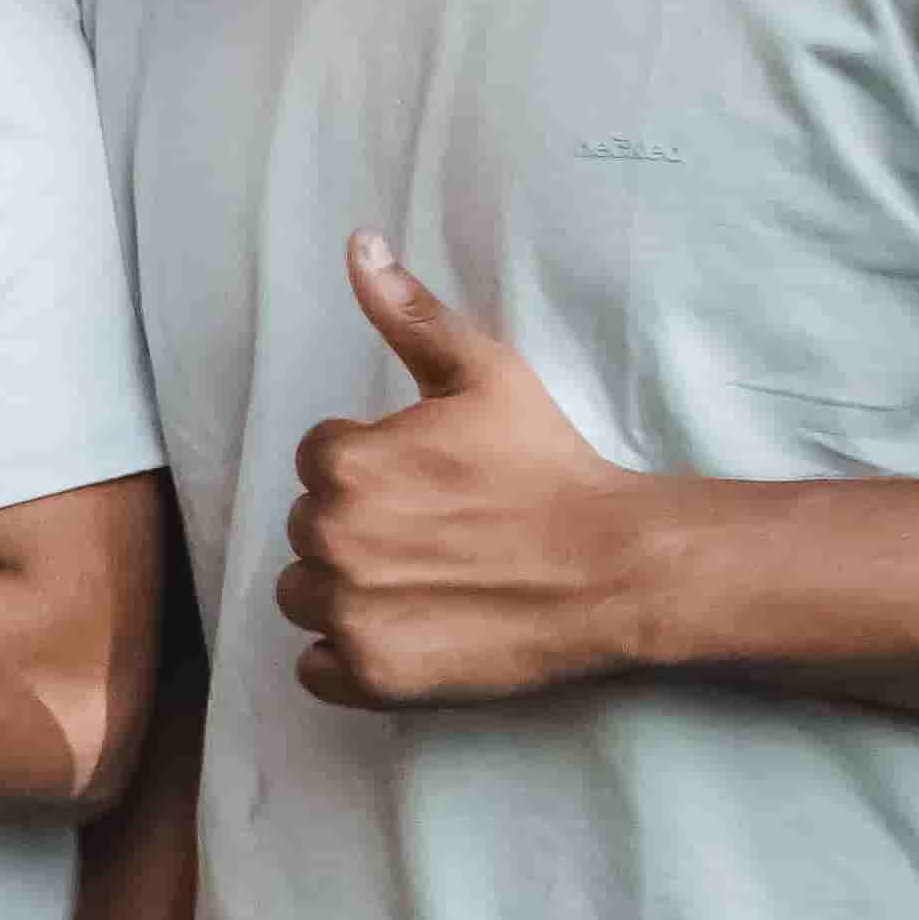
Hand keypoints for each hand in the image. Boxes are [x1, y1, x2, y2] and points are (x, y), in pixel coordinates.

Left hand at [278, 236, 665, 710]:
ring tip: (424, 582)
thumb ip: (409, 313)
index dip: (376, 470)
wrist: (615, 569)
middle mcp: (331, 537)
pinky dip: (349, 657)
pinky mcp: (370, 675)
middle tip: (438, 535)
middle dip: (358, 529)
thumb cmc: (550, 466)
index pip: (320, 462)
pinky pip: (314, 668)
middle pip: (308, 529)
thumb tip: (358, 245)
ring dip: (346, 592)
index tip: (433, 484)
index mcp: (344, 463)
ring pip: (303, 595)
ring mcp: (348, 611)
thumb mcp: (482, 373)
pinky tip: (408, 632)